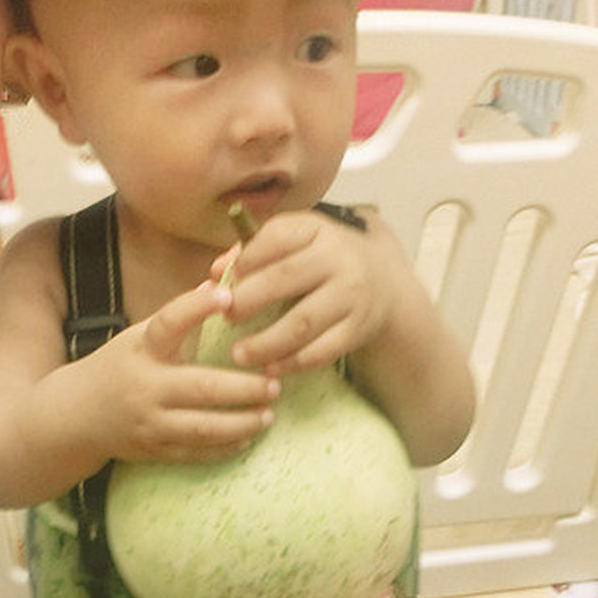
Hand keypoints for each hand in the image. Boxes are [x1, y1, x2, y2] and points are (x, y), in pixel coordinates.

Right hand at [95, 279, 279, 464]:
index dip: (196, 307)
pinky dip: (226, 446)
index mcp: (143, 349)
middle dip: (243, 388)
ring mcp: (149, 422)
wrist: (78, 414)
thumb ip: (183, 313)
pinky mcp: (154, 451)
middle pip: (201, 387)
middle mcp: (144, 385)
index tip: (226, 296)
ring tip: (268, 414)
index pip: (168, 322)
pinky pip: (197, 453)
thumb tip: (224, 275)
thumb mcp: (143, 335)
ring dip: (242, 422)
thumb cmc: (124, 365)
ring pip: (203, 428)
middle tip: (274, 383)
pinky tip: (248, 436)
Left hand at [212, 211, 388, 375]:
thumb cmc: (321, 261)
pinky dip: (293, 362)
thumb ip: (252, 253)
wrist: (382, 281)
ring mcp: (351, 294)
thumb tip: (214, 273)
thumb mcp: (295, 244)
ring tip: (239, 354)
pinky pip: (322, 350)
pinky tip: (271, 368)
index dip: (244, 262)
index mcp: (315, 229)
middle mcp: (337, 258)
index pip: (275, 238)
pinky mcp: (358, 327)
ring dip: (266, 342)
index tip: (222, 285)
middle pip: (284, 280)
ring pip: (302, 322)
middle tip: (225, 318)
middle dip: (247, 301)